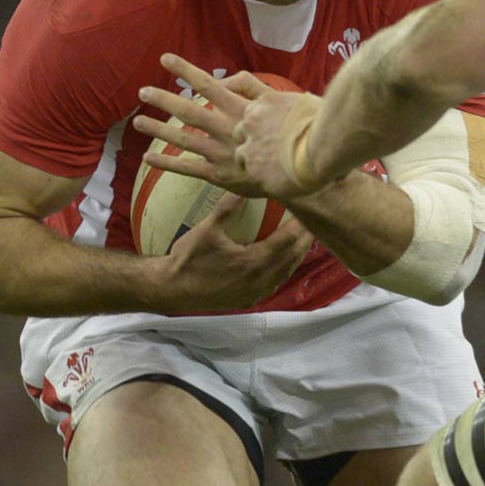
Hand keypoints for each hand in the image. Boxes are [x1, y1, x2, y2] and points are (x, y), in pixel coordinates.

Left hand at [137, 54, 322, 200]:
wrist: (307, 165)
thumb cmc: (301, 130)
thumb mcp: (280, 99)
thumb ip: (251, 86)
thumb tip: (226, 81)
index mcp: (240, 107)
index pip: (206, 84)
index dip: (184, 70)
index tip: (165, 59)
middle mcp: (225, 127)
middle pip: (187, 110)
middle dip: (163, 99)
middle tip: (143, 92)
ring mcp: (220, 152)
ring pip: (181, 138)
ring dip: (158, 129)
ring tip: (138, 121)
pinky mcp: (220, 174)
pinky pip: (186, 168)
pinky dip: (166, 163)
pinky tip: (148, 157)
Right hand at [154, 191, 312, 310]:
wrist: (171, 289)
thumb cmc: (187, 259)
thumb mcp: (206, 230)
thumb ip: (226, 208)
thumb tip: (242, 185)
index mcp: (253, 262)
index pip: (286, 241)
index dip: (299, 226)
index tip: (307, 212)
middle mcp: (259, 280)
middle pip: (292, 258)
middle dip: (304, 240)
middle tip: (313, 223)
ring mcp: (255, 293)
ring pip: (285, 273)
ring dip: (296, 256)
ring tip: (304, 240)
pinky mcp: (248, 300)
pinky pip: (274, 283)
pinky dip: (283, 270)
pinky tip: (283, 261)